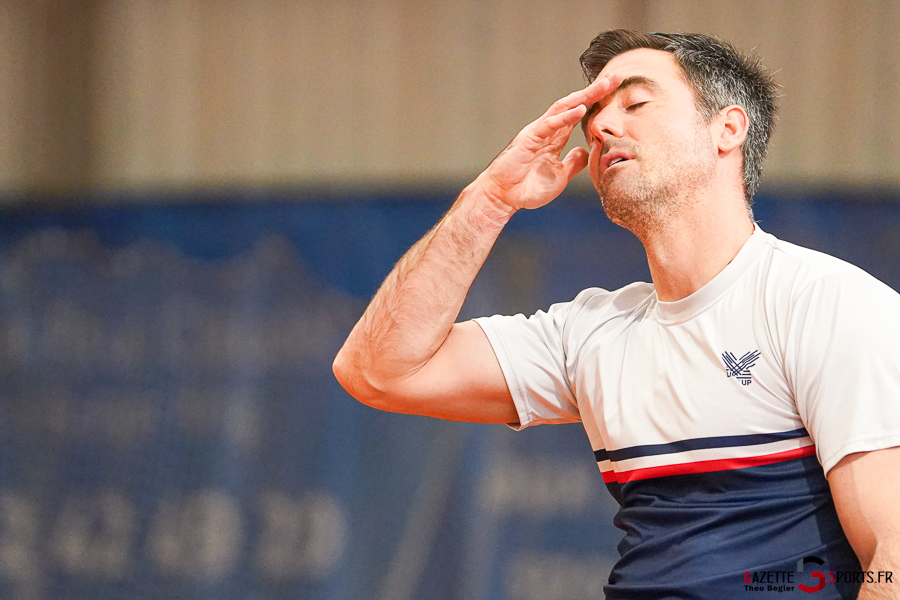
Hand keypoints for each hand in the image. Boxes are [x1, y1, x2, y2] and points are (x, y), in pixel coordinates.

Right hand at [471, 74, 621, 215]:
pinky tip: (581, 108)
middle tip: (617, 77)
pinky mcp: (528, 138)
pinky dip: (565, 116)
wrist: (503, 197)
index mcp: (555, 137)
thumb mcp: (560, 176)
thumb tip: (585, 152)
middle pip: (575, 104)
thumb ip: (573, 163)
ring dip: (585, 96)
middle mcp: (547, 129)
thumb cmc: (527, 188)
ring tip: (604, 85)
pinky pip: (549, 124)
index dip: (597, 102)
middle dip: (595, 91)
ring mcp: (538, 132)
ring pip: (563, 108)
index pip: (579, 114)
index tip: (616, 90)